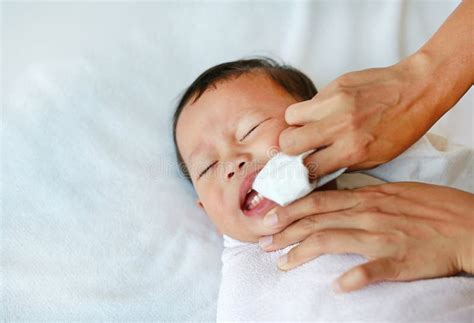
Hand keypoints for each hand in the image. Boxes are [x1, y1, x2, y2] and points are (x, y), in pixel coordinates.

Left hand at [258, 182, 473, 292]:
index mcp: (366, 199)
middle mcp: (368, 215)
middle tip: (263, 243)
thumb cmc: (431, 208)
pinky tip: (337, 286)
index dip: (290, 210)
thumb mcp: (392, 193)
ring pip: (332, 241)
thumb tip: (336, 200)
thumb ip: (362, 197)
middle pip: (316, 221)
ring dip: (303, 253)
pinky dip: (353, 278)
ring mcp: (382, 238)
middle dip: (286, 232)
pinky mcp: (399, 261)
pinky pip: (372, 270)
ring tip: (283, 263)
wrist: (466, 225)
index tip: (268, 219)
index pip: (318, 202)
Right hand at [279, 1, 472, 178]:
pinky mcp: (335, 85)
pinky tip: (328, 111)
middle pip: (289, 141)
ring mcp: (335, 103)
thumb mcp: (377, 157)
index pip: (307, 167)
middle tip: (300, 147)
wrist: (418, 89)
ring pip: (291, 117)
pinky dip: (312, 109)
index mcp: (352, 150)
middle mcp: (340, 126)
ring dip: (297, 124)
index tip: (299, 170)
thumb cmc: (401, 127)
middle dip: (290, 148)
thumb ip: (343, 163)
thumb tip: (315, 168)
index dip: (299, 171)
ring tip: (312, 126)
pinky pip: (309, 100)